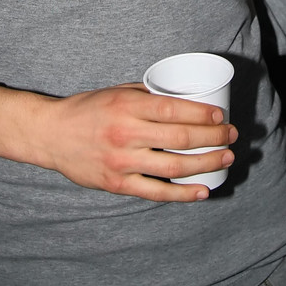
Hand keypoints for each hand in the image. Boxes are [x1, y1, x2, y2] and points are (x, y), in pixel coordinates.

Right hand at [37, 83, 237, 201]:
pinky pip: (156, 192)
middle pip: (181, 138)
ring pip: (174, 167)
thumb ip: (148, 96)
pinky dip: (183, 194)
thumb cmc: (88, 109)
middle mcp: (126, 133)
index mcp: (128, 106)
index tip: (221, 116)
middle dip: (213, 138)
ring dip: (206, 163)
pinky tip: (203, 190)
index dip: (203, 114)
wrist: (52, 134)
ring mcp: (122, 161)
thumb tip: (184, 98)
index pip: (174, 110)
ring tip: (226, 158)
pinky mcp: (118, 184)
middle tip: (232, 136)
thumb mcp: (118, 92)